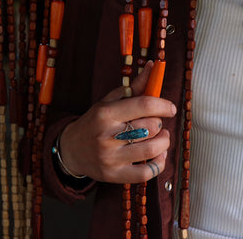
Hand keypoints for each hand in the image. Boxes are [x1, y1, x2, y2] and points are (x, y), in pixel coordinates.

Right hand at [59, 61, 176, 183]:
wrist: (71, 150)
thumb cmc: (94, 122)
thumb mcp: (109, 102)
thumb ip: (134, 87)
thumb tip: (152, 66)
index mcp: (106, 113)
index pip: (144, 105)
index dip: (164, 105)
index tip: (170, 108)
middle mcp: (107, 135)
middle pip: (151, 127)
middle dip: (160, 123)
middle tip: (155, 123)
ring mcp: (110, 158)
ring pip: (152, 150)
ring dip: (164, 142)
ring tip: (160, 138)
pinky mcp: (114, 175)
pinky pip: (147, 173)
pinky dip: (159, 163)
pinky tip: (158, 155)